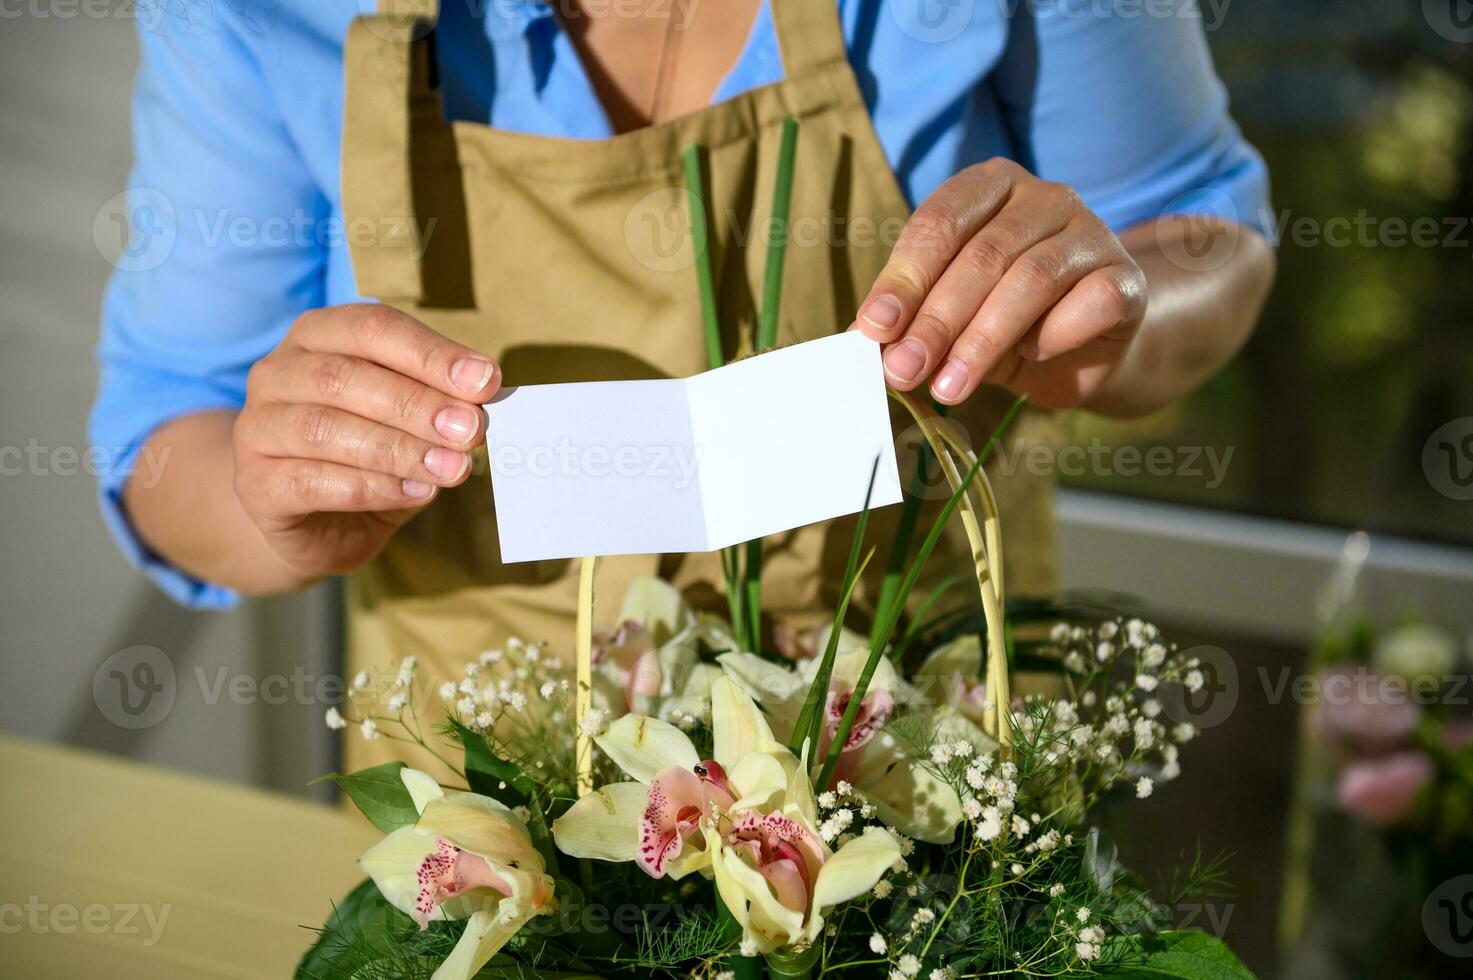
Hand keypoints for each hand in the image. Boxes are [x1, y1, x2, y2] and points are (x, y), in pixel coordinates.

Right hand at [233, 303, 498, 579]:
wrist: (319, 522)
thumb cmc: (372, 455)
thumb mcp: (411, 419)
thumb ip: (440, 402)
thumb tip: (484, 395)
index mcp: (317, 336)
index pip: (371, 328)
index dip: (430, 354)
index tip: (484, 381)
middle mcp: (277, 373)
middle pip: (345, 376)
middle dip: (417, 404)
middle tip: (471, 430)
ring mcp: (257, 428)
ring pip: (324, 429)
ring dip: (398, 449)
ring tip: (452, 468)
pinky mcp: (256, 485)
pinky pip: (312, 481)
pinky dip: (372, 487)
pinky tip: (417, 493)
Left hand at [852, 158, 1146, 410]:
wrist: (1082, 352)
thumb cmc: (1002, 323)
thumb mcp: (948, 316)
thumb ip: (912, 316)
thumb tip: (865, 338)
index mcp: (990, 186)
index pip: (939, 222)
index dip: (904, 278)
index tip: (873, 329)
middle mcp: (1045, 197)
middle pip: (983, 255)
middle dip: (936, 319)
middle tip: (904, 369)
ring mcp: (1092, 232)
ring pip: (1032, 279)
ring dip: (982, 340)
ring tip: (948, 386)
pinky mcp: (1126, 277)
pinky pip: (1091, 302)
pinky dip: (1054, 335)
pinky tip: (1032, 357)